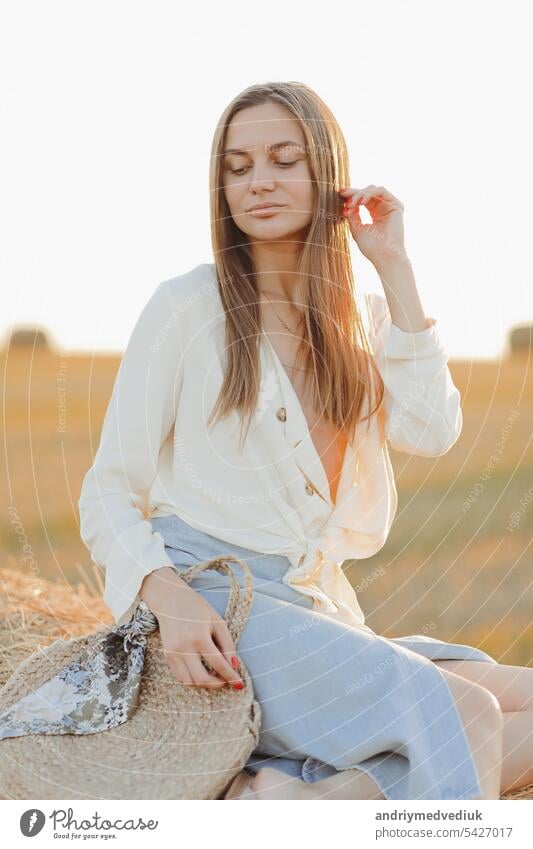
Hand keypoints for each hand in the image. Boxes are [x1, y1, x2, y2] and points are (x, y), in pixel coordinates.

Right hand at [140, 567, 243, 689]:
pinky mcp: (166, 656)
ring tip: (214, 677)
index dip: (231, 676)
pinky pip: (180, 677)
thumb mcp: (217, 621)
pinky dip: (192, 680)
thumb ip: (227, 643)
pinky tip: (201, 672)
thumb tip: (235, 665)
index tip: (239, 684)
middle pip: (201, 679)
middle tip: (226, 681)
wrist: (169, 599)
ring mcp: (173, 653)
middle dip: (217, 684)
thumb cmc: (196, 608)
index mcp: (199, 636)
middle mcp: (184, 647)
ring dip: (204, 684)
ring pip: (189, 682)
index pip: (218, 664)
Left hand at [338, 184, 407, 267]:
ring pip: (373, 189)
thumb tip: (346, 201)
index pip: (362, 200)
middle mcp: (383, 208)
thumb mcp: (356, 227)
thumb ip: (353, 214)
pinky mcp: (396, 205)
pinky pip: (382, 191)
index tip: (339, 194)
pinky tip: (361, 202)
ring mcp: (390, 206)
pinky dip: (369, 193)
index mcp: (374, 214)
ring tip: (351, 203)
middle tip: (343, 195)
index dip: (351, 196)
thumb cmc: (371, 247)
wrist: (384, 256)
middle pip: (367, 192)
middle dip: (353, 193)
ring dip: (360, 194)